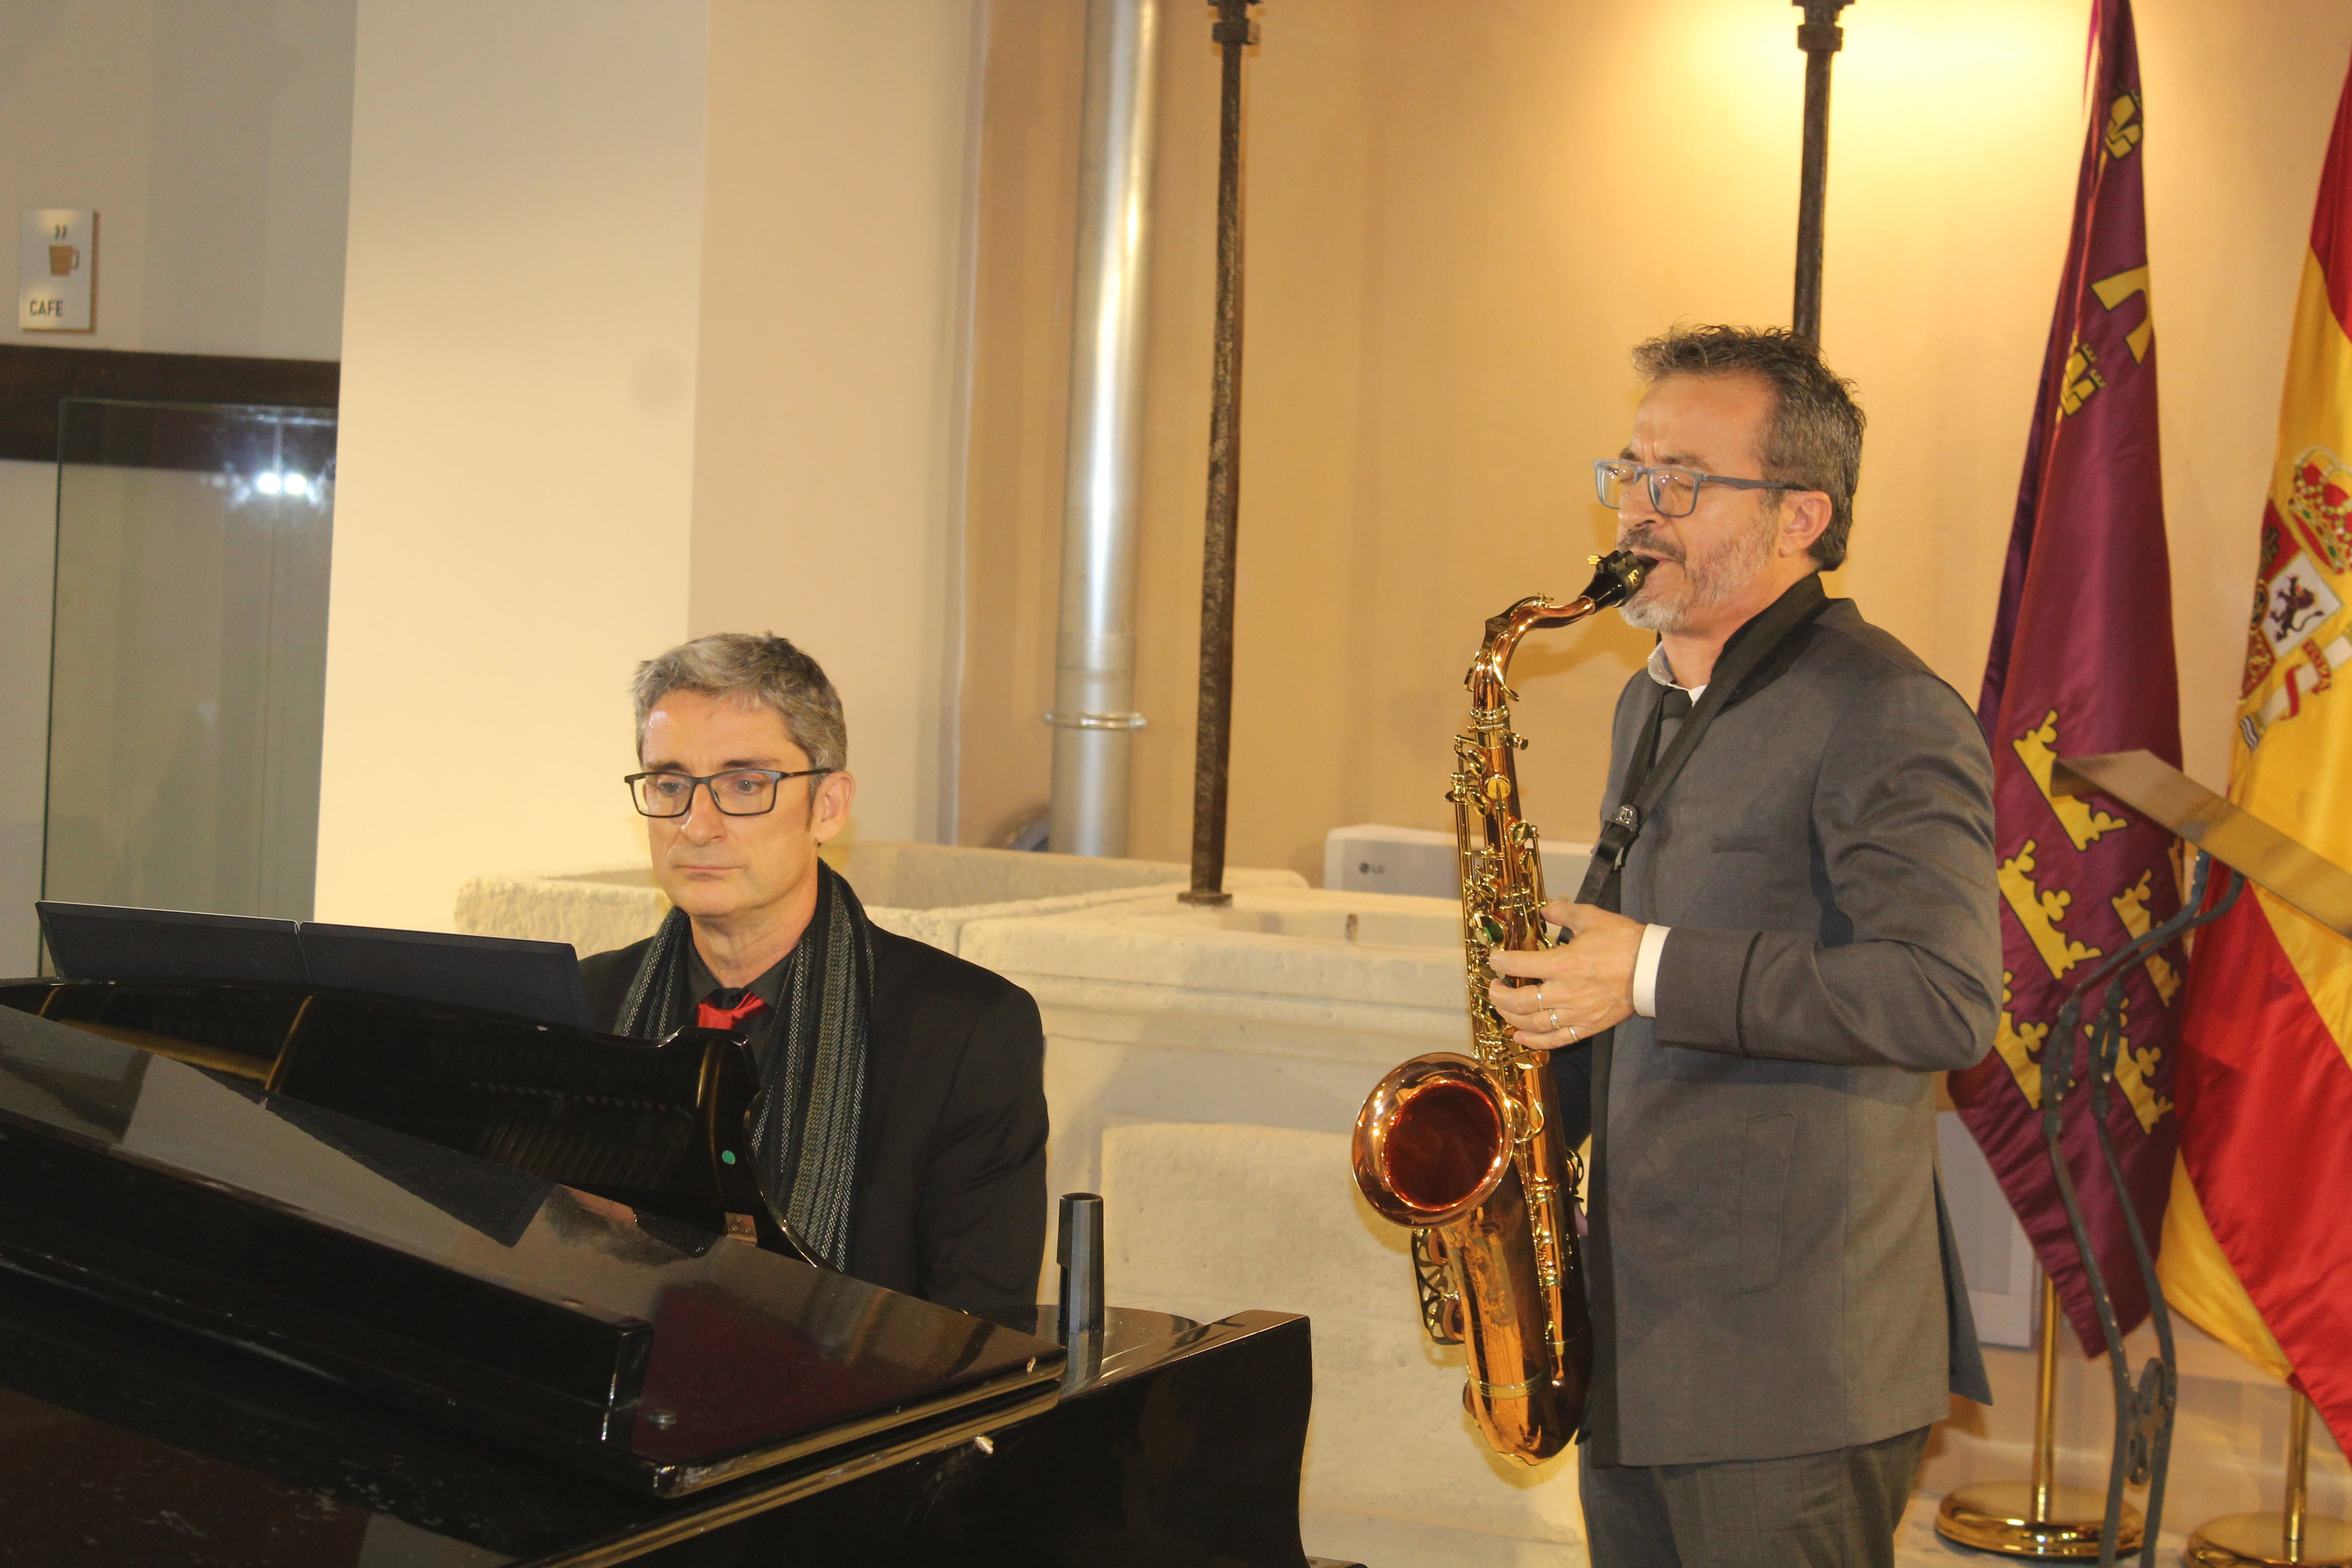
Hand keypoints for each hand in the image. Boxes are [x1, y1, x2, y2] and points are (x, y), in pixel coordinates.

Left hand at [1485, 902, 1643, 1050]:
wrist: (1653, 969)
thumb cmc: (1624, 942)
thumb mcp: (1591, 917)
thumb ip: (1563, 912)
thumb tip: (1544, 909)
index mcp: (1563, 964)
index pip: (1519, 965)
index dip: (1500, 962)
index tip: (1494, 959)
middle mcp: (1564, 992)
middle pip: (1519, 1001)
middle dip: (1498, 995)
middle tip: (1493, 987)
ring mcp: (1575, 1013)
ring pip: (1532, 1023)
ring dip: (1511, 1017)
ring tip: (1503, 1008)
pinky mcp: (1586, 1027)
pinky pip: (1555, 1039)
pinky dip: (1534, 1041)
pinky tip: (1519, 1036)